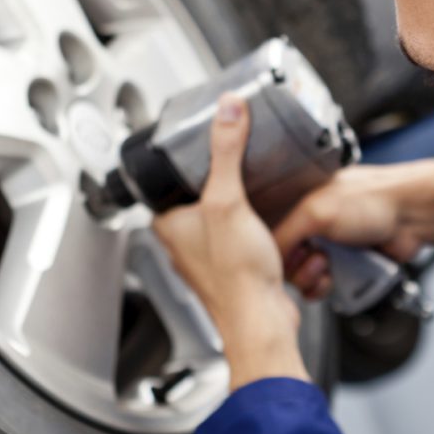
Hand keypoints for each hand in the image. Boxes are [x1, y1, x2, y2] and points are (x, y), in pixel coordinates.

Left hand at [151, 94, 310, 390]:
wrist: (262, 323)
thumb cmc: (237, 276)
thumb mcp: (228, 199)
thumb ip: (226, 151)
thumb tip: (227, 110)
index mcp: (168, 225)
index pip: (168, 182)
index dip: (187, 162)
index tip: (205, 143)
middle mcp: (182, 244)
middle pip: (195, 198)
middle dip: (216, 181)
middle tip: (235, 161)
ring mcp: (206, 259)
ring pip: (217, 219)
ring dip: (235, 206)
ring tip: (252, 188)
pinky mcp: (231, 271)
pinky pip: (237, 239)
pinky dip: (250, 228)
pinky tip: (265, 221)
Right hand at [274, 156, 433, 300]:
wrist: (413, 215)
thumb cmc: (373, 200)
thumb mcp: (316, 213)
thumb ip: (284, 233)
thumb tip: (266, 258)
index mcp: (296, 205)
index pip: (267, 238)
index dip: (274, 254)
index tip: (287, 257)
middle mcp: (310, 226)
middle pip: (283, 263)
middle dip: (298, 269)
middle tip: (317, 260)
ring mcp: (327, 246)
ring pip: (302, 278)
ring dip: (313, 280)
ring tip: (330, 268)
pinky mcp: (344, 264)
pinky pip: (323, 286)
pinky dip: (326, 288)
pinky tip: (336, 279)